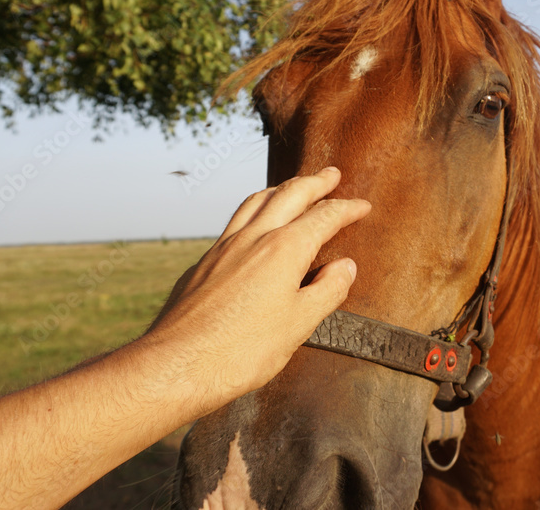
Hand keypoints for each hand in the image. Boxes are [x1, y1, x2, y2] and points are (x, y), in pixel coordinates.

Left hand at [139, 166, 370, 411]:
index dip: (346, 209)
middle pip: (289, 195)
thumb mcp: (299, 324)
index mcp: (284, 250)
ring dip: (281, 188)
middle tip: (332, 175)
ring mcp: (224, 247)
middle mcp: (254, 238)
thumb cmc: (242, 350)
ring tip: (294, 185)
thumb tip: (345, 267)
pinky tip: (254, 222)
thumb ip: (328, 291)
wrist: (177, 365)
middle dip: (315, 183)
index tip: (362, 206)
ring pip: (256, 201)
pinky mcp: (204, 263)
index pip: (324, 218)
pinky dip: (255, 208)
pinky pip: (235, 221)